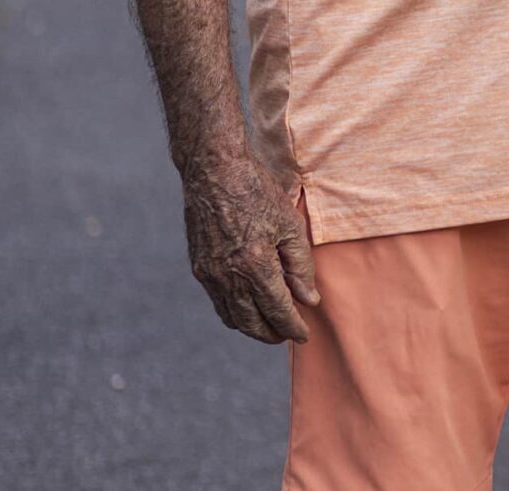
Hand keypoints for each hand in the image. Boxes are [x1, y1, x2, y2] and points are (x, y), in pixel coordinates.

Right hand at [182, 157, 317, 343]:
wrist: (213, 172)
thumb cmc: (257, 192)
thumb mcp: (290, 225)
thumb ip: (301, 267)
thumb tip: (309, 300)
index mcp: (255, 266)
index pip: (277, 310)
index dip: (292, 327)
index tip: (304, 335)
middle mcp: (227, 277)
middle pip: (251, 323)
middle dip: (271, 334)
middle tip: (288, 335)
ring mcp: (209, 274)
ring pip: (231, 317)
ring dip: (251, 327)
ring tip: (270, 326)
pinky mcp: (199, 267)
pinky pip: (217, 302)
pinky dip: (234, 312)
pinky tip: (247, 307)